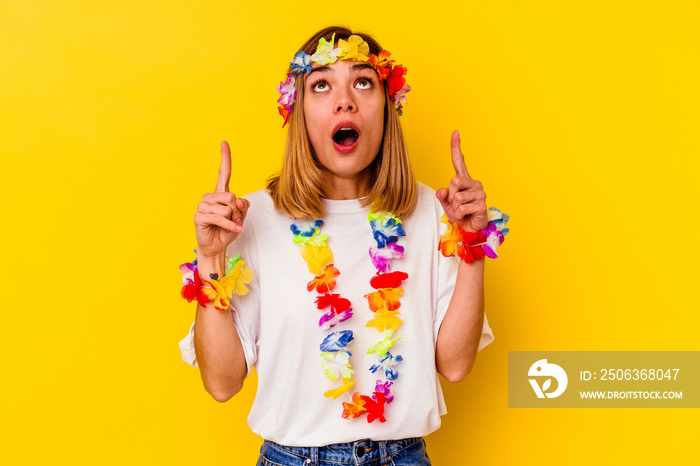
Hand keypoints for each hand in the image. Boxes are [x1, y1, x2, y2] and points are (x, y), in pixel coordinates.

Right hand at [193, 141, 249, 258]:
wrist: (217, 246)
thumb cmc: (227, 230)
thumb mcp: (240, 217)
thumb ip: (243, 207)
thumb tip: (238, 201)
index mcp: (221, 193)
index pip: (223, 172)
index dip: (225, 158)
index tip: (224, 142)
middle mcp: (210, 196)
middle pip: (231, 196)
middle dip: (237, 211)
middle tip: (234, 220)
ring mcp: (203, 205)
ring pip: (226, 208)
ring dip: (233, 220)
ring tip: (229, 225)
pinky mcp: (199, 216)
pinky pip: (220, 218)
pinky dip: (230, 226)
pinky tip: (235, 230)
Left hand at [436, 131, 487, 233]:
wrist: (470, 229)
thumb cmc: (460, 214)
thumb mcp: (447, 204)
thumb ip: (442, 196)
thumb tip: (443, 190)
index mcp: (464, 180)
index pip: (459, 161)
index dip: (456, 147)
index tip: (455, 132)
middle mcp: (474, 182)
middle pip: (453, 182)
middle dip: (450, 197)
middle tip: (456, 205)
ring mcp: (480, 192)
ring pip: (457, 197)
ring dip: (454, 208)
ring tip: (461, 212)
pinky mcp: (482, 204)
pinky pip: (461, 208)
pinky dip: (459, 215)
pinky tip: (466, 216)